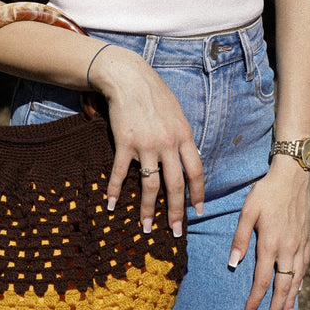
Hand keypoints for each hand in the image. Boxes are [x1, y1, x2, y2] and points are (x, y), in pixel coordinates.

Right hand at [89, 45, 203, 234]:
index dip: (198, 193)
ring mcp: (146, 145)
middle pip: (175, 185)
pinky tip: (111, 205)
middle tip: (175, 231)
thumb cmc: (154, 95)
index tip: (198, 211)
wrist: (128, 78)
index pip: (196, 171)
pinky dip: (115, 191)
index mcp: (184, 136)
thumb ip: (182, 137)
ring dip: (147, 209)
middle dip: (176, 211)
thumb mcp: (177, 114)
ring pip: (150, 185)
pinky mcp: (124, 143)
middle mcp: (168, 143)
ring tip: (145, 227)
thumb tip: (186, 159)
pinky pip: (121, 173)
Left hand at [229, 156, 309, 309]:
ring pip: (296, 281)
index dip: (255, 300)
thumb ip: (240, 238)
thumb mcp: (248, 212)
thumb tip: (233, 264)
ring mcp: (300, 246)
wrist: (293, 177)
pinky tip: (297, 291)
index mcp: (271, 244)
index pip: (262, 280)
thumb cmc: (265, 192)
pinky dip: (300, 283)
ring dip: (291, 301)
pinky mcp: (306, 240)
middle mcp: (288, 249)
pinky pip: (304, 268)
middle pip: (283, 287)